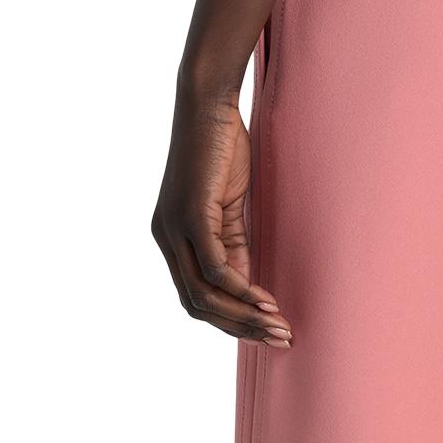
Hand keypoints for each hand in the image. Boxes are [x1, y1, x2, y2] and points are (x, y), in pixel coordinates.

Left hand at [151, 97, 291, 345]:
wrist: (207, 104)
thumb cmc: (220, 149)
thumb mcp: (228, 207)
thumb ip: (233, 245)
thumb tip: (247, 286)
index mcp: (170, 238)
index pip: (194, 297)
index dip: (230, 320)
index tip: (265, 330)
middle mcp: (164, 238)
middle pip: (196, 306)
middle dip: (239, 328)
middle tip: (279, 339)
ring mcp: (172, 229)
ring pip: (203, 295)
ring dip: (243, 316)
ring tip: (277, 326)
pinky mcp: (189, 216)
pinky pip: (214, 268)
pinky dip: (241, 289)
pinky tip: (266, 299)